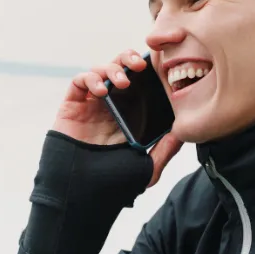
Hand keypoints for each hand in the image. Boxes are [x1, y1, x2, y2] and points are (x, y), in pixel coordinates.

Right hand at [52, 51, 182, 187]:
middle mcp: (110, 106)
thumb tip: (182, 132)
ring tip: (123, 82)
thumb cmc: (112, 183)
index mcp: (129, 115)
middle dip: (129, 59)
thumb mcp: (147, 168)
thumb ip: (165, 151)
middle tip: (141, 66)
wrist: (82, 193)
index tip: (160, 67)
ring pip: (101, 70)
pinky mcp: (72, 105)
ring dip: (112, 68)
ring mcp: (90, 104)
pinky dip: (91, 79)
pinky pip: (79, 80)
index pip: (139, 83)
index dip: (148, 71)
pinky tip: (101, 91)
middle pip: (120, 68)